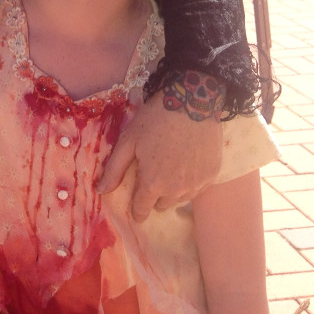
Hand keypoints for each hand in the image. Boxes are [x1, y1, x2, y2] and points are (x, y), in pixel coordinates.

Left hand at [97, 89, 222, 220]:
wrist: (191, 103)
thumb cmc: (155, 120)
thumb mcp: (128, 141)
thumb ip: (114, 169)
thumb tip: (101, 190)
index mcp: (153, 183)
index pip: (142, 209)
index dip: (137, 210)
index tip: (136, 208)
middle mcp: (177, 190)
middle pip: (162, 204)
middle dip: (154, 194)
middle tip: (153, 173)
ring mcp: (197, 184)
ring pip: (180, 198)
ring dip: (173, 190)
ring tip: (169, 166)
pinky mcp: (212, 175)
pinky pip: (197, 188)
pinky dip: (190, 181)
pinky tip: (185, 163)